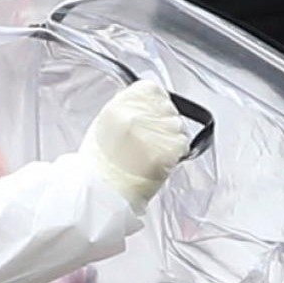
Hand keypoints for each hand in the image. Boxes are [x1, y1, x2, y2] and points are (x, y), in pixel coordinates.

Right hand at [81, 80, 192, 208]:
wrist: (102, 194)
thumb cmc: (100, 167)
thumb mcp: (103, 126)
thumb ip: (125, 110)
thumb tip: (145, 104)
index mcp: (119, 106)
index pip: (152, 88)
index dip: (155, 103)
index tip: (152, 115)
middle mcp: (137, 115)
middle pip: (168, 107)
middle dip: (164, 122)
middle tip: (151, 141)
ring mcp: (154, 132)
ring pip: (178, 125)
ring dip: (172, 138)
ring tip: (153, 153)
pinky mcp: (167, 150)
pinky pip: (183, 144)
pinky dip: (177, 153)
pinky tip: (161, 161)